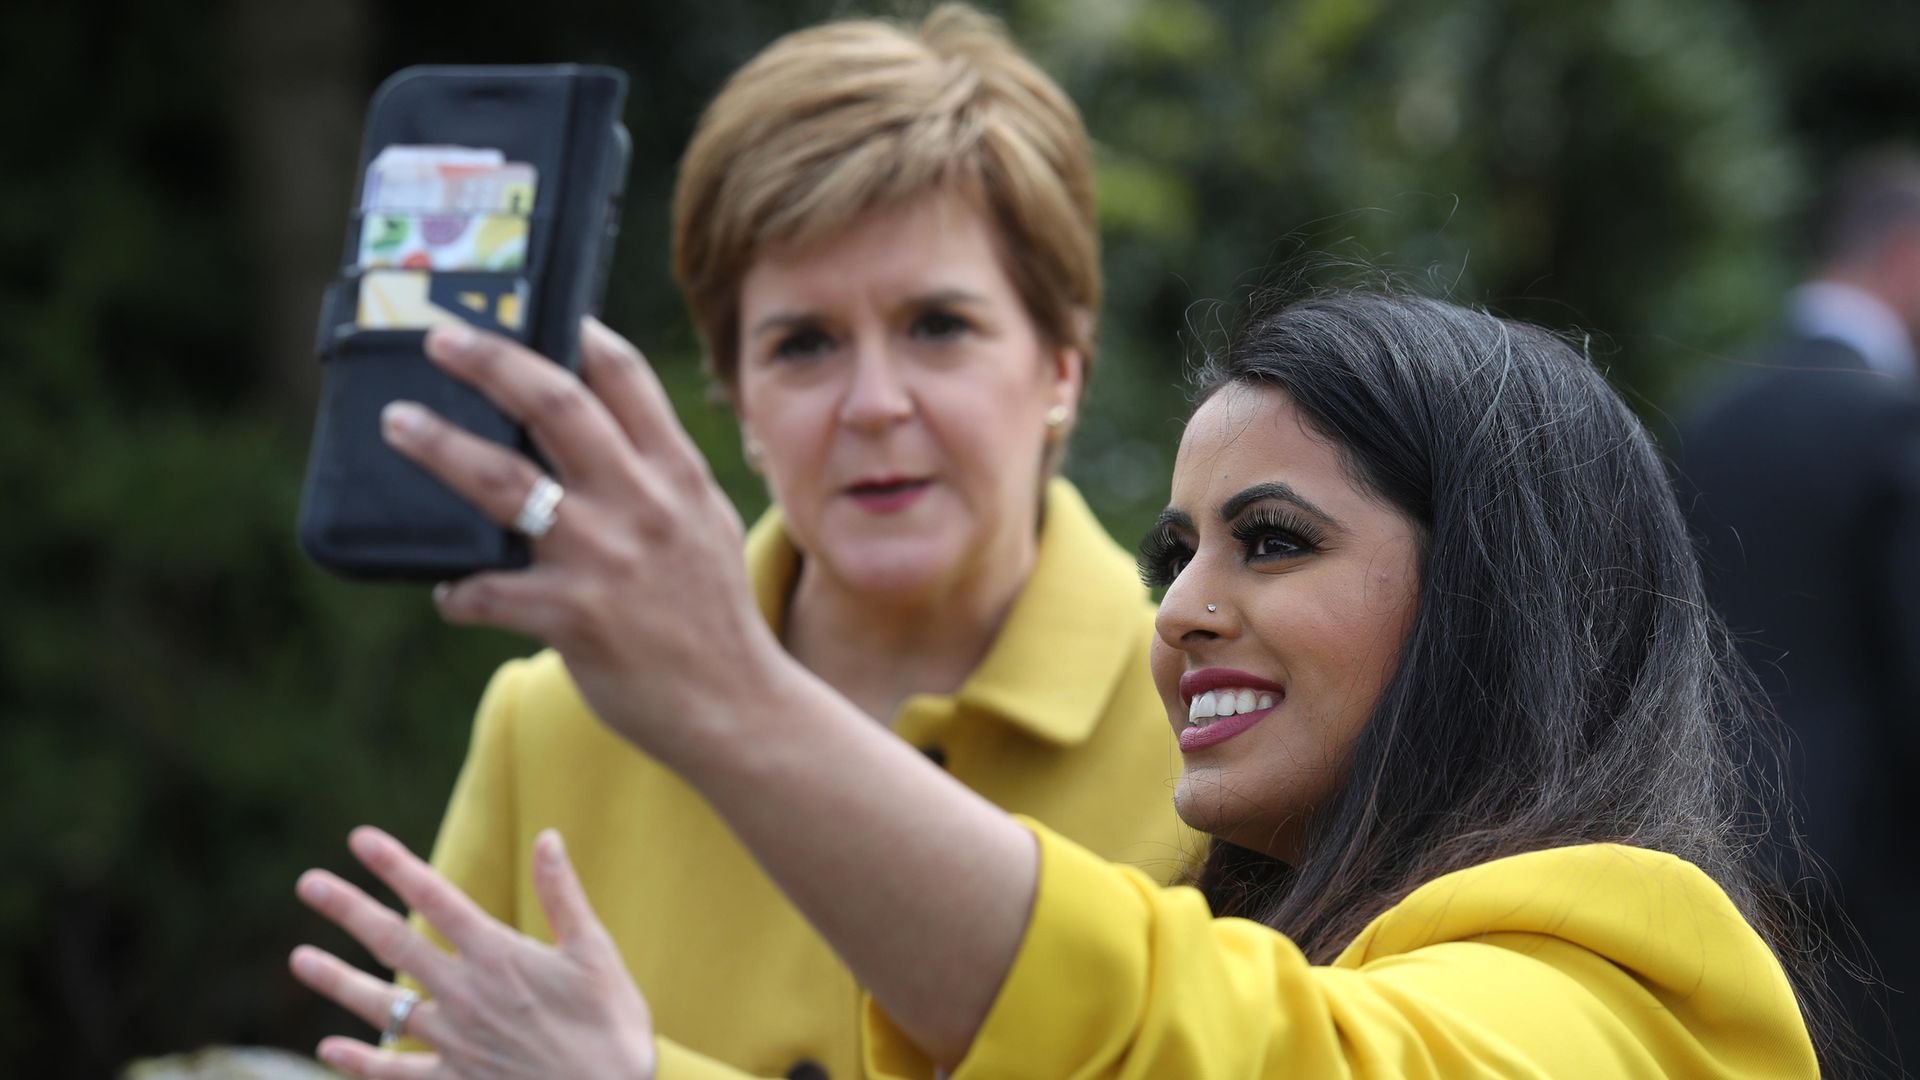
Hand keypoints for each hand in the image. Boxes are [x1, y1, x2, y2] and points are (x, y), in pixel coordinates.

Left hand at [290, 826, 654, 1079]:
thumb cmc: (611, 1027)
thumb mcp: (597, 954)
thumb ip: (564, 896)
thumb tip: (548, 837)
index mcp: (500, 956)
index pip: (437, 899)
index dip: (397, 866)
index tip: (361, 839)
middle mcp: (466, 994)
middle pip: (395, 943)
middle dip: (349, 910)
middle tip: (308, 884)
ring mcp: (454, 1041)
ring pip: (381, 1006)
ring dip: (336, 981)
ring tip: (298, 959)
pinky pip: (394, 1072)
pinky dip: (360, 1061)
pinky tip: (329, 1048)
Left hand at [378, 318, 790, 767]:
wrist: (736, 706)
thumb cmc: (711, 615)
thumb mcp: (702, 523)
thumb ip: (657, 473)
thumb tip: (594, 426)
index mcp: (676, 473)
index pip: (622, 378)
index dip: (576, 335)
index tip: (537, 312)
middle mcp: (642, 503)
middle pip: (553, 404)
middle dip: (489, 362)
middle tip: (440, 339)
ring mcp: (606, 558)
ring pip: (504, 482)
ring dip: (441, 447)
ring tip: (399, 424)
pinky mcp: (574, 618)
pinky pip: (490, 592)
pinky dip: (460, 590)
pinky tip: (448, 591)